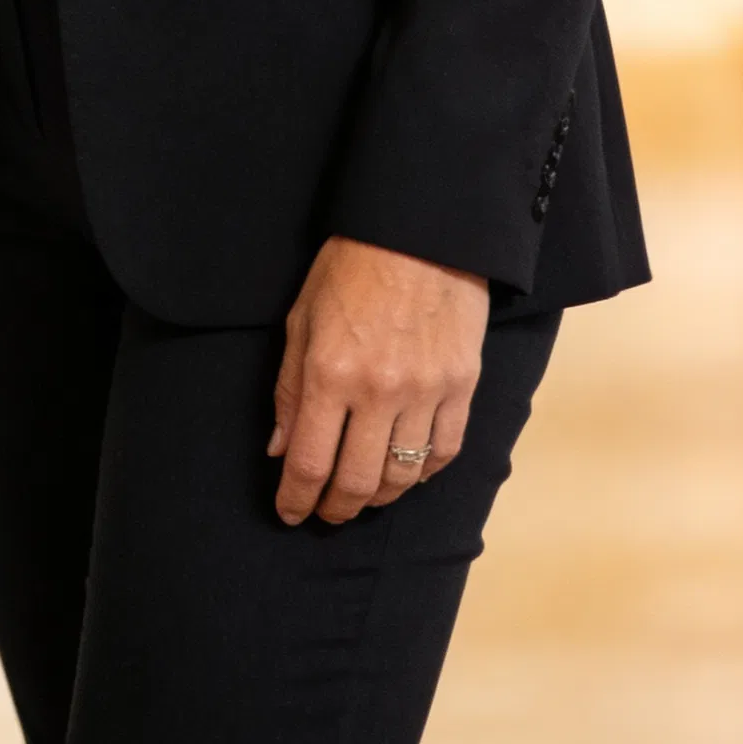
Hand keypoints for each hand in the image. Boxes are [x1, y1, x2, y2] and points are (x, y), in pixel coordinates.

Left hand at [269, 234, 487, 526]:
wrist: (420, 230)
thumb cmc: (351, 267)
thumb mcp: (302, 319)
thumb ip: (289, 388)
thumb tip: (280, 450)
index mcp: (331, 372)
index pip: (309, 462)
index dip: (296, 498)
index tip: (289, 513)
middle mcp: (379, 390)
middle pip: (356, 482)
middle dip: (335, 508)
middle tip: (325, 513)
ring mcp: (426, 391)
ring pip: (402, 475)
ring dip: (378, 496)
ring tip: (363, 495)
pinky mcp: (462, 385)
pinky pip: (445, 451)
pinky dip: (423, 472)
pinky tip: (407, 471)